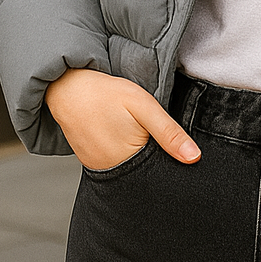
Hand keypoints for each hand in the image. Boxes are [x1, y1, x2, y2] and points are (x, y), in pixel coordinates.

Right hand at [44, 68, 200, 171]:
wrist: (66, 87)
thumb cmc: (106, 94)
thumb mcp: (144, 106)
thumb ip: (169, 132)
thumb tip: (194, 157)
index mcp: (128, 162)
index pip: (159, 174)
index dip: (170, 161)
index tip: (172, 148)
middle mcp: (111, 172)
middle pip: (145, 174)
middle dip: (154, 159)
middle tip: (149, 133)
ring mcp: (98, 168)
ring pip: (130, 168)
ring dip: (138, 155)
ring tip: (133, 133)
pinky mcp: (91, 162)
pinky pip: (115, 163)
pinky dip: (123, 153)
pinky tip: (121, 135)